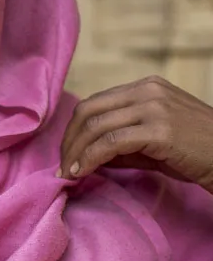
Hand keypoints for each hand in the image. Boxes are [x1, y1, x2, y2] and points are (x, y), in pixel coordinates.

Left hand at [58, 75, 212, 190]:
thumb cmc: (198, 152)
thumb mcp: (155, 140)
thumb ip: (122, 141)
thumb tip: (86, 155)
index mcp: (145, 87)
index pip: (94, 104)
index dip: (73, 130)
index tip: (66, 154)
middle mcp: (147, 91)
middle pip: (88, 111)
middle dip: (68, 141)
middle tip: (62, 166)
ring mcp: (154, 107)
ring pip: (95, 127)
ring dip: (75, 152)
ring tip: (69, 173)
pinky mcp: (159, 129)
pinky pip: (110, 143)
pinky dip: (89, 159)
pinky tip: (83, 172)